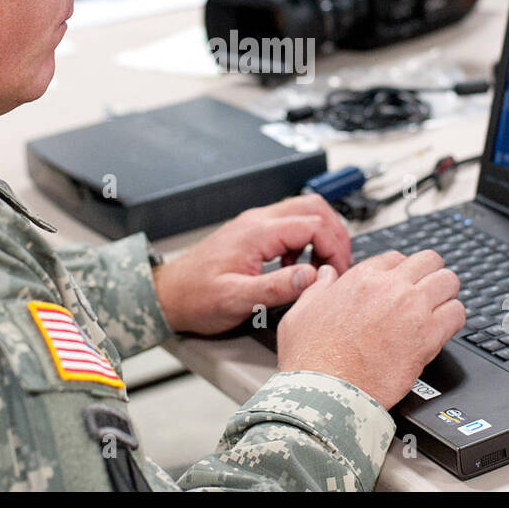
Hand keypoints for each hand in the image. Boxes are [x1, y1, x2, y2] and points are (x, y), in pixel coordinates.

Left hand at [151, 195, 351, 334]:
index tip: (337, 272)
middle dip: (335, 234)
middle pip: (313, 207)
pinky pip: (290, 224)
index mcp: (256, 233)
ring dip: (321, 235)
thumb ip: (276, 288)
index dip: (334, 247)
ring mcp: (254, 224)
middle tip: (339, 264)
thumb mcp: (237, 300)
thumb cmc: (196, 298)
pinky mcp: (252, 233)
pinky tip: (297, 268)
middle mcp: (257, 221)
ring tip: (321, 268)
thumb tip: (313, 277)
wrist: (169, 295)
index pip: (313, 224)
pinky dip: (305, 241)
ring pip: (303, 211)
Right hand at [275, 250, 463, 408]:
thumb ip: (316, 289)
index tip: (401, 285)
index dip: (400, 272)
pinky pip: (457, 314)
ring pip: (449, 282)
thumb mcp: (299, 313)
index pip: (396, 257)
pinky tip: (443, 330)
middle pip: (429, 261)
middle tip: (427, 292)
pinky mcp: (428, 336)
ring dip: (445, 295)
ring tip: (439, 310)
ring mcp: (412, 309)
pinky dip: (454, 320)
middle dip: (430, 275)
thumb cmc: (310, 359)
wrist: (326, 392)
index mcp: (361, 279)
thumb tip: (326, 275)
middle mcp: (390, 288)